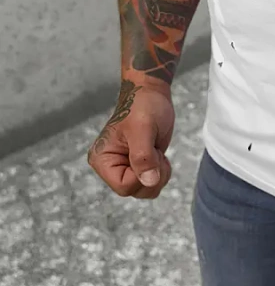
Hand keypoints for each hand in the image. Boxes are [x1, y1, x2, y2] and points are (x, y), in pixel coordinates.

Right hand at [87, 78, 174, 198]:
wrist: (150, 94)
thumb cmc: (144, 106)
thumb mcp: (143, 129)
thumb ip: (143, 156)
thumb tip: (149, 182)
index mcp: (102, 159)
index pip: (124, 187)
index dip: (143, 175)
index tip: (150, 152)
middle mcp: (110, 167)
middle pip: (135, 192)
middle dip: (152, 175)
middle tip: (155, 151)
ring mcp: (124, 168)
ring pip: (145, 190)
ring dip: (159, 174)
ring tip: (156, 151)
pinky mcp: (137, 167)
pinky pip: (151, 183)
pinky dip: (161, 173)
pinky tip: (158, 154)